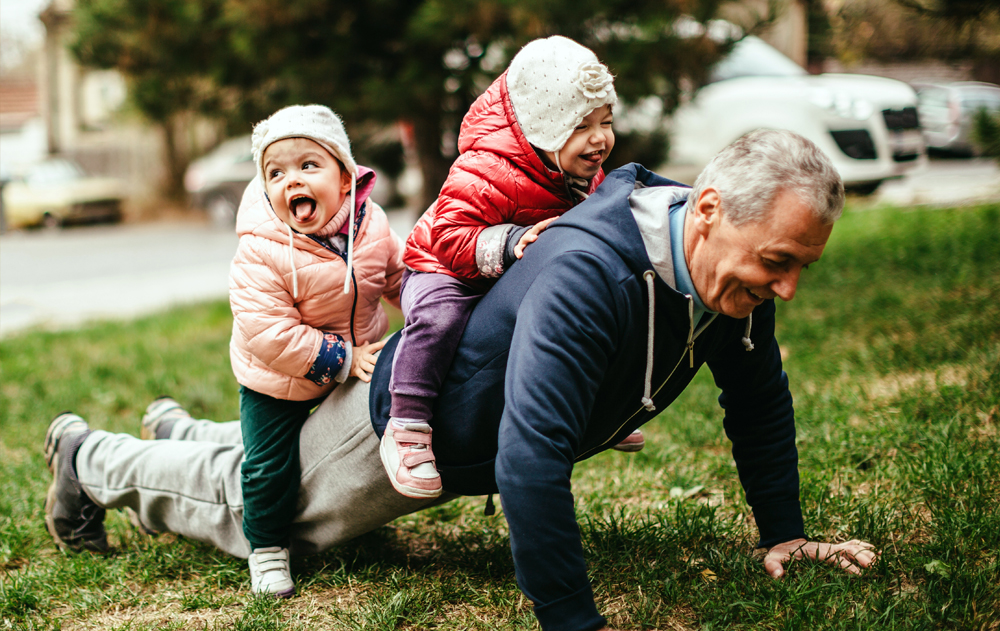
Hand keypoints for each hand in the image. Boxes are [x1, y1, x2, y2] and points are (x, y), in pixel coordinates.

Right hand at [350, 339, 386, 381]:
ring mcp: (359, 364)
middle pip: (371, 358)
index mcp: (365, 351)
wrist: (340, 357)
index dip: (380, 344)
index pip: (374, 347)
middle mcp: (363, 357)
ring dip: (372, 369)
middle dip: (377, 360)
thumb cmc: (353, 354)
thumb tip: (367, 341)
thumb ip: (364, 346)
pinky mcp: (355, 370)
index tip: (388, 342)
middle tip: (384, 361)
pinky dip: (364, 377)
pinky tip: (369, 380)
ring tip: (378, 371)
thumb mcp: (359, 349)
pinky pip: (360, 374)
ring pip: (367, 366)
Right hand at [514, 217, 558, 258]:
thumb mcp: (541, 237)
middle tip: (549, 224)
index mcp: (536, 231)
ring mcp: (523, 241)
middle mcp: (530, 234)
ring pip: (526, 238)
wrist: (520, 246)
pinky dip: (518, 252)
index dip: (550, 221)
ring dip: (530, 237)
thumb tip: (567, 231)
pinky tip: (520, 256)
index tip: (558, 218)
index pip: (543, 224)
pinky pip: (517, 249)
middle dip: (543, 225)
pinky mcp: (519, 248)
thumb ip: (549, 235)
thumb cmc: (535, 243)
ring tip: (535, 238)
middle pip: (536, 228)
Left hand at [763, 538, 877, 577]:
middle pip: (847, 549)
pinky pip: (851, 545)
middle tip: (872, 567)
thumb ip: (772, 566)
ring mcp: (832, 547)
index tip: (858, 574)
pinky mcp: (835, 548)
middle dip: (860, 556)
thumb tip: (778, 576)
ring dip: (865, 552)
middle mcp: (827, 547)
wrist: (785, 542)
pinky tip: (876, 551)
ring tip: (878, 562)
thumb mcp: (772, 558)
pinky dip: (863, 547)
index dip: (846, 565)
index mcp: (815, 551)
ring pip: (852, 546)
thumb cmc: (779, 553)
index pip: (834, 557)